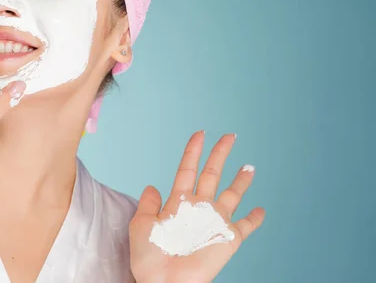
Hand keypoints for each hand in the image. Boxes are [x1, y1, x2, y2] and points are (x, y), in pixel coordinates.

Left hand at [129, 131, 265, 282]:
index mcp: (177, 202)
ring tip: (249, 167)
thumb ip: (148, 203)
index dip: (193, 151)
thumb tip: (151, 186)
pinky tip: (261, 210)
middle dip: (220, 154)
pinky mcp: (229, 238)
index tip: (200, 134)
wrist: (164, 282)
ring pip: (231, 195)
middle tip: (230, 136)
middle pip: (212, 174)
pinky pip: (246, 226)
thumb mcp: (141, 224)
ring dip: (241, 181)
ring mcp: (214, 222)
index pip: (187, 170)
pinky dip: (255, 218)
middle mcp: (198, 208)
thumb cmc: (149, 258)